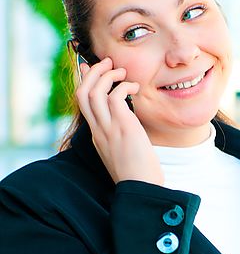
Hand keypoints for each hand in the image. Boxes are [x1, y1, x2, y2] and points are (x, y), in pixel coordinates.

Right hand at [76, 57, 164, 185]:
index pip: (83, 104)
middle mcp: (98, 131)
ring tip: (122, 72)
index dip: (86, 82)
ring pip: (93, 92)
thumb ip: (124, 136)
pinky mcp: (123, 128)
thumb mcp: (126, 153)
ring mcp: (108, 129)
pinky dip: (124, 87)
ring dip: (106, 76)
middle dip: (92, 73)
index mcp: (98, 136)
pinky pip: (115, 97)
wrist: (142, 190)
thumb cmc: (140, 175)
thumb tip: (131, 122)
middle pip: (82, 94)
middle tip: (108, 63)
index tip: (90, 67)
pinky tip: (135, 89)